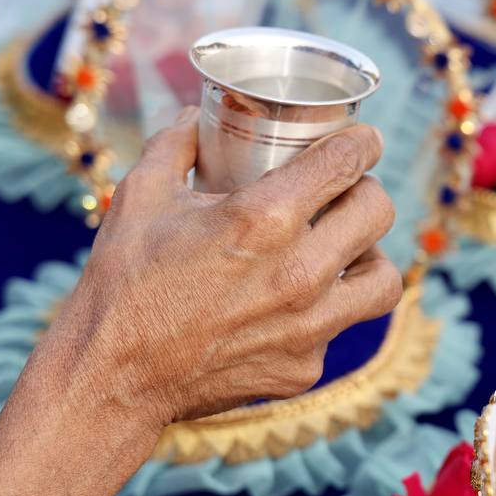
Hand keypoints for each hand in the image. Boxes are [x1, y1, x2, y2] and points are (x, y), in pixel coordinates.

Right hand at [22, 107, 401, 433]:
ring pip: (384, 278)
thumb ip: (175, 145)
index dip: (363, 143)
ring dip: (370, 256)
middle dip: (366, 192)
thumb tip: (197, 116)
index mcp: (264, 219)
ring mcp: (309, 326)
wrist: (112, 380)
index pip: (345, 163)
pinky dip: (327, 309)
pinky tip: (299, 302)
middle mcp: (299, 272)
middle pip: (378, 212)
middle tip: (348, 193)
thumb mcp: (141, 197)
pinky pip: (340, 326)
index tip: (366, 141)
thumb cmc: (123, 284)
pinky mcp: (306, 366)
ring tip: (346, 249)